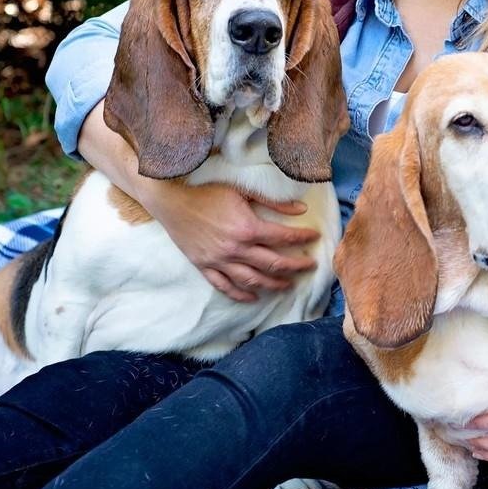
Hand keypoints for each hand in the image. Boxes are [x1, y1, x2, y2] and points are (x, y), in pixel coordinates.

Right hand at [137, 178, 317, 302]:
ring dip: (274, 284)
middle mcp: (236, 249)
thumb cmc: (208, 195)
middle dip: (296, 266)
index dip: (302, 238)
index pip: (283, 237)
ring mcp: (220, 261)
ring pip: (253, 280)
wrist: (173, 204)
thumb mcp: (243, 191)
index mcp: (248, 228)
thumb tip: (301, 210)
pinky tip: (254, 297)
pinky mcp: (206, 268)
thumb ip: (273, 203)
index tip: (314, 237)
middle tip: (310, 266)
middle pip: (273, 263)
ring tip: (288, 285)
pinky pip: (226, 287)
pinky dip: (241, 294)